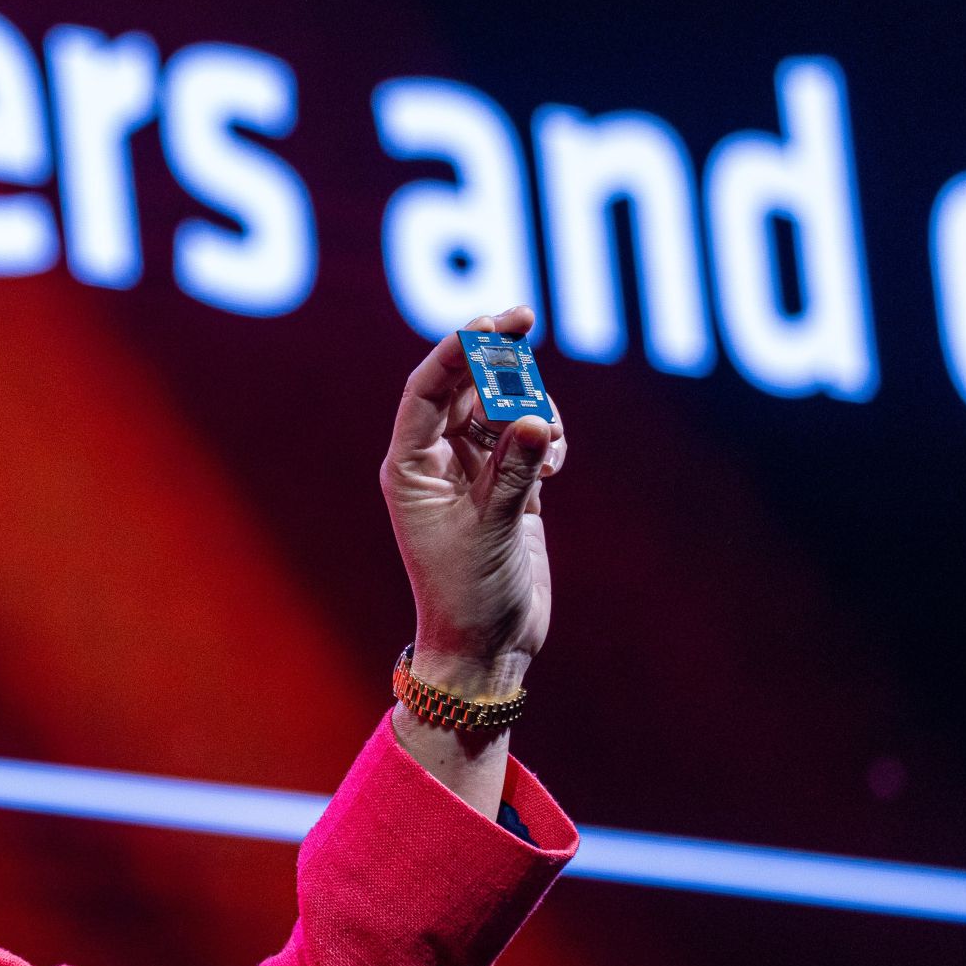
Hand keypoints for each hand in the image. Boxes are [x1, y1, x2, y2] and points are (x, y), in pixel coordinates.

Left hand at [381, 305, 566, 701]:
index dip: (457, 348)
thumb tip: (536, 420)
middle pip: (467, 386)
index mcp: (409, 467)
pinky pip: (528, 436)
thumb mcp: (493, 531)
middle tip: (527, 326)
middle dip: (499, 360)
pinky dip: (547, 437)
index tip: (494, 320)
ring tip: (549, 449)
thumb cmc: (469, 595)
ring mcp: (473, 471)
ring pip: (503, 407)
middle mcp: (435, 462)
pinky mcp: (508, 485)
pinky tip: (555, 468)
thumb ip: (515, 472)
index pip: (426, 389)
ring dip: (533, 407)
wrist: (488, 646)